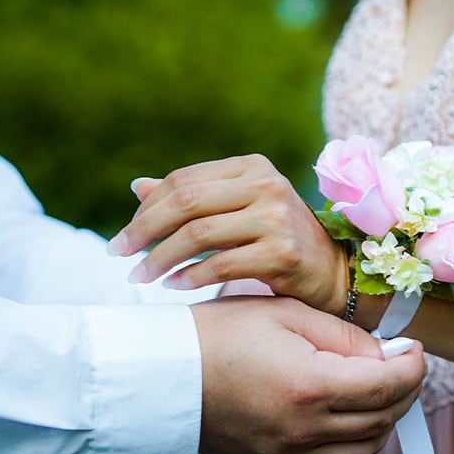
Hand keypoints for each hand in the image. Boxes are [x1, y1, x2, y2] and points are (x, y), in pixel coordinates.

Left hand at [108, 155, 348, 315]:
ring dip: (160, 258)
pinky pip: (221, 264)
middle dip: (144, 230)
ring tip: (141, 276)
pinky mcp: (284, 253)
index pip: (184, 181)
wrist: (333, 274)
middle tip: (119, 255)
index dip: (147, 208)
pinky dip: (190, 277)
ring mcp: (278, 218)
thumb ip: (194, 198)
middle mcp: (267, 186)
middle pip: (186, 203)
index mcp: (253, 168)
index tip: (126, 236)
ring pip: (198, 235)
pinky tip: (174, 285)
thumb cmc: (279, 241)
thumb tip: (138, 187)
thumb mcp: (239, 211)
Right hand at [189, 295, 425, 453]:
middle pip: (383, 419)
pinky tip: (348, 421)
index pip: (387, 386)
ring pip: (365, 450)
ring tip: (377, 389)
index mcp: (309, 386)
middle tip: (400, 363)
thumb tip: (386, 354)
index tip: (414, 349)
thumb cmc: (218, 335)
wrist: (163, 377)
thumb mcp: (285, 315)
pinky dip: (354, 449)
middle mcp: (304, 430)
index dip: (412, 366)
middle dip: (404, 389)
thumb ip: (344, 336)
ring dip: (383, 420)